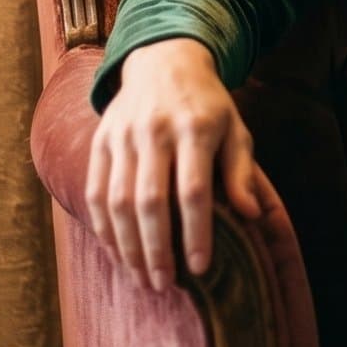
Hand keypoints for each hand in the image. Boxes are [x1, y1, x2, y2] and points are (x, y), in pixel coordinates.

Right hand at [85, 35, 272, 289]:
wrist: (163, 61)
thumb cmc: (208, 105)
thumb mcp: (235, 129)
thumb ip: (242, 172)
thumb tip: (251, 216)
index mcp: (196, 127)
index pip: (193, 190)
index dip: (196, 232)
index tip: (201, 266)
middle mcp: (154, 131)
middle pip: (150, 201)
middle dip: (156, 249)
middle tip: (165, 285)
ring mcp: (122, 136)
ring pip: (118, 201)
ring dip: (128, 246)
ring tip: (143, 278)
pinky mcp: (101, 142)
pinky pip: (95, 192)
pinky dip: (104, 228)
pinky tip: (118, 253)